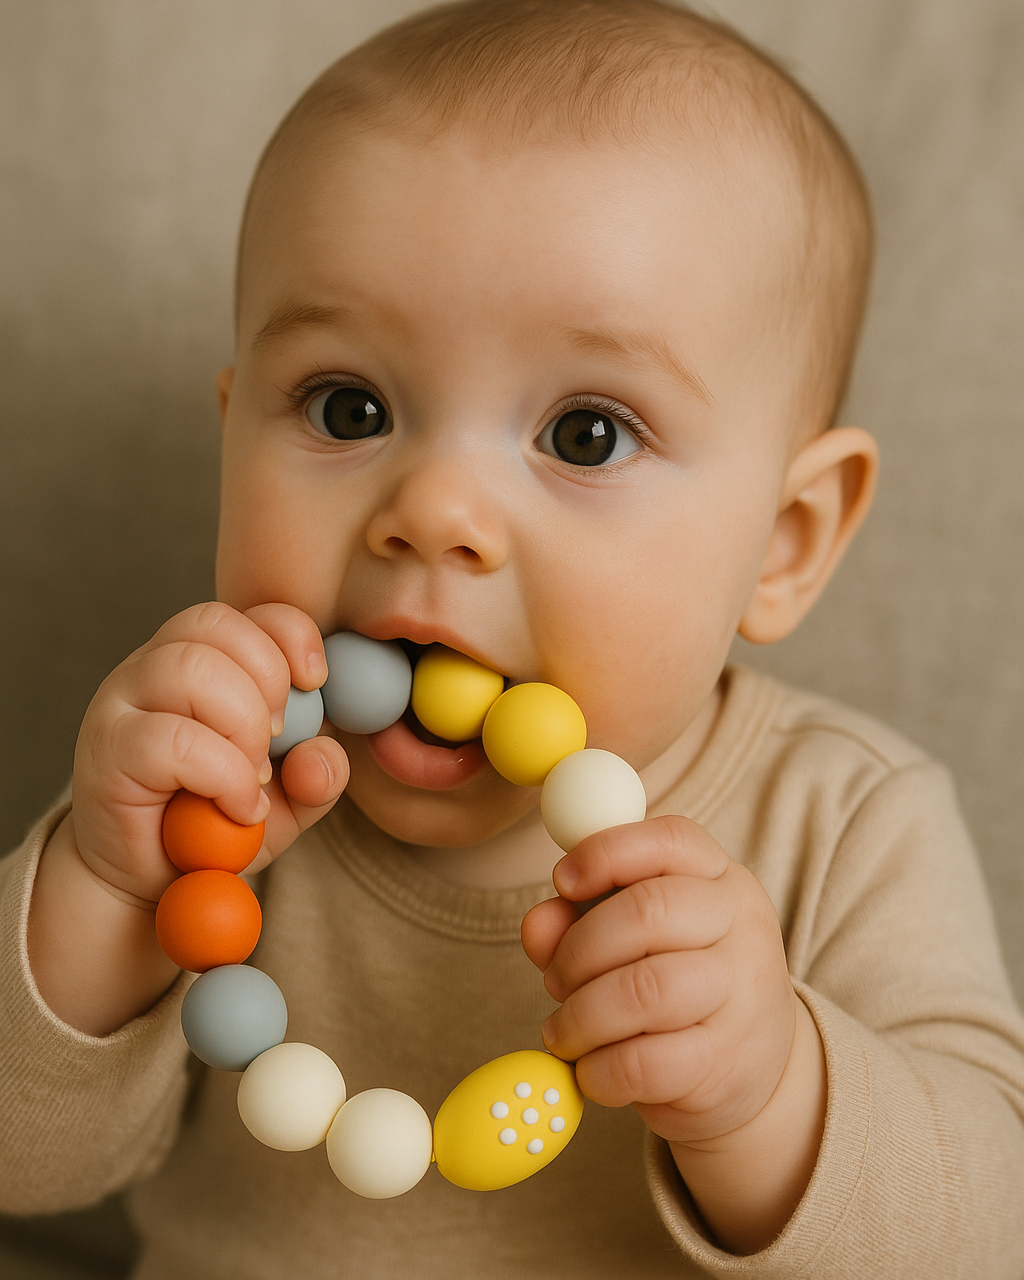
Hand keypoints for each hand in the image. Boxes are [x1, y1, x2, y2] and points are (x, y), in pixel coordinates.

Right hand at [69, 601, 348, 906]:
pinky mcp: (108, 749)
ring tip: (254, 778)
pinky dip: (223, 774)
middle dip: (269, 681)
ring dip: (244, 725)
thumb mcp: (287, 800)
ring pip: (190, 667)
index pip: (246, 612)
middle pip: (216, 624)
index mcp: (203, 658)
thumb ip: (317, 773)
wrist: (150, 882)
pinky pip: (171, 738)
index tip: (317, 682)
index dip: (290, 634)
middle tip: (279, 740)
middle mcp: (155, 666)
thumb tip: (324, 752)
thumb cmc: (216, 826)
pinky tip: (236, 807)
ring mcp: (122, 702)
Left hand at [521, 814, 798, 1147]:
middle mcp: (741, 927)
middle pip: (648, 912)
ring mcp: (742, 997)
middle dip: (579, 949)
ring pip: (645, 991)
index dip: (605, 853)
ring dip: (581, 1015)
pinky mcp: (726, 1064)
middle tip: (556, 980)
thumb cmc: (679, 982)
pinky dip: (598, 1068)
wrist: (755, 1065)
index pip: (670, 840)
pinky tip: (590, 1068)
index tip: (561, 880)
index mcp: (721, 878)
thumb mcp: (634, 936)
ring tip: (564, 1031)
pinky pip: (644, 1062)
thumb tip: (537, 924)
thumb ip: (578, 919)